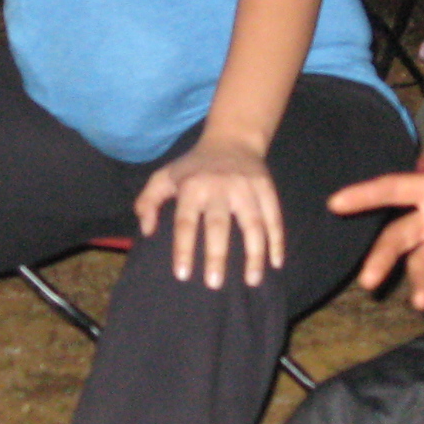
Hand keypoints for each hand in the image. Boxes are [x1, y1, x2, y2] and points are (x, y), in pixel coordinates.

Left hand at [136, 138, 283, 288]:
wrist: (232, 139)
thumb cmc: (194, 166)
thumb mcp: (165, 176)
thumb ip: (148, 201)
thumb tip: (146, 230)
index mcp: (192, 186)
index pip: (185, 221)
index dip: (183, 248)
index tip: (183, 275)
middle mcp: (219, 187)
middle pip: (218, 224)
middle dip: (216, 255)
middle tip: (214, 284)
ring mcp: (246, 187)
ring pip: (253, 223)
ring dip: (254, 254)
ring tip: (252, 281)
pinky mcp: (266, 188)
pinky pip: (274, 217)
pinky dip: (277, 240)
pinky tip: (276, 263)